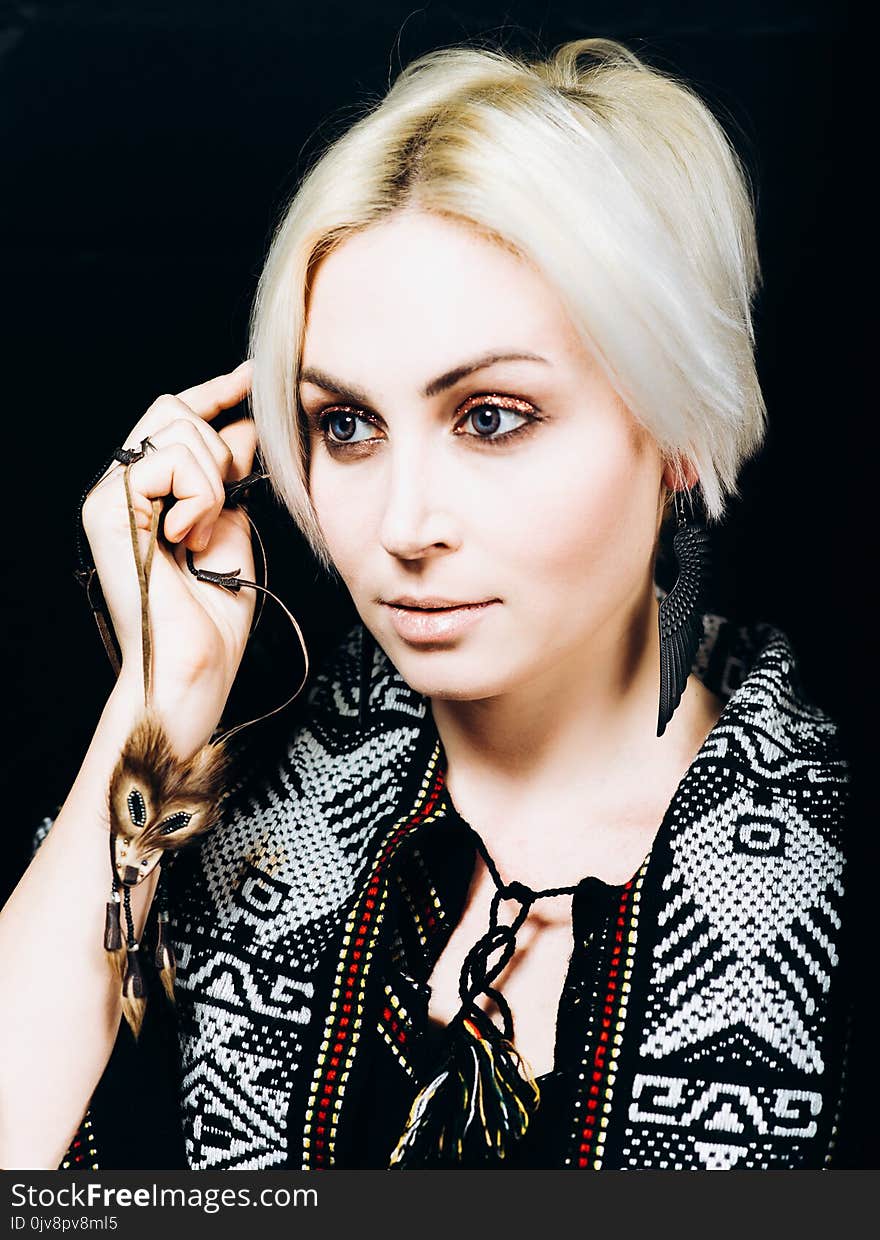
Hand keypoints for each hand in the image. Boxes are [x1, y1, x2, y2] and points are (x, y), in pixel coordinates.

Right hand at [82, 361, 258, 749]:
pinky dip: (198, 496)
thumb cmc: (214, 611)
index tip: (256, 376)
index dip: (217, 393)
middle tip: (227, 501)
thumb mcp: (232, 525)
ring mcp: (107, 498)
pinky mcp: (107, 511)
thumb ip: (229, 476)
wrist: (197, 665)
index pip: (175, 416)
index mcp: (145, 493)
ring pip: (176, 430)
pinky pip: (168, 461)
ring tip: (202, 532)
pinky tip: (189, 536)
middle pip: (175, 410)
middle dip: (220, 447)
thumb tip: (245, 424)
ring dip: (212, 480)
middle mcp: (119, 489)